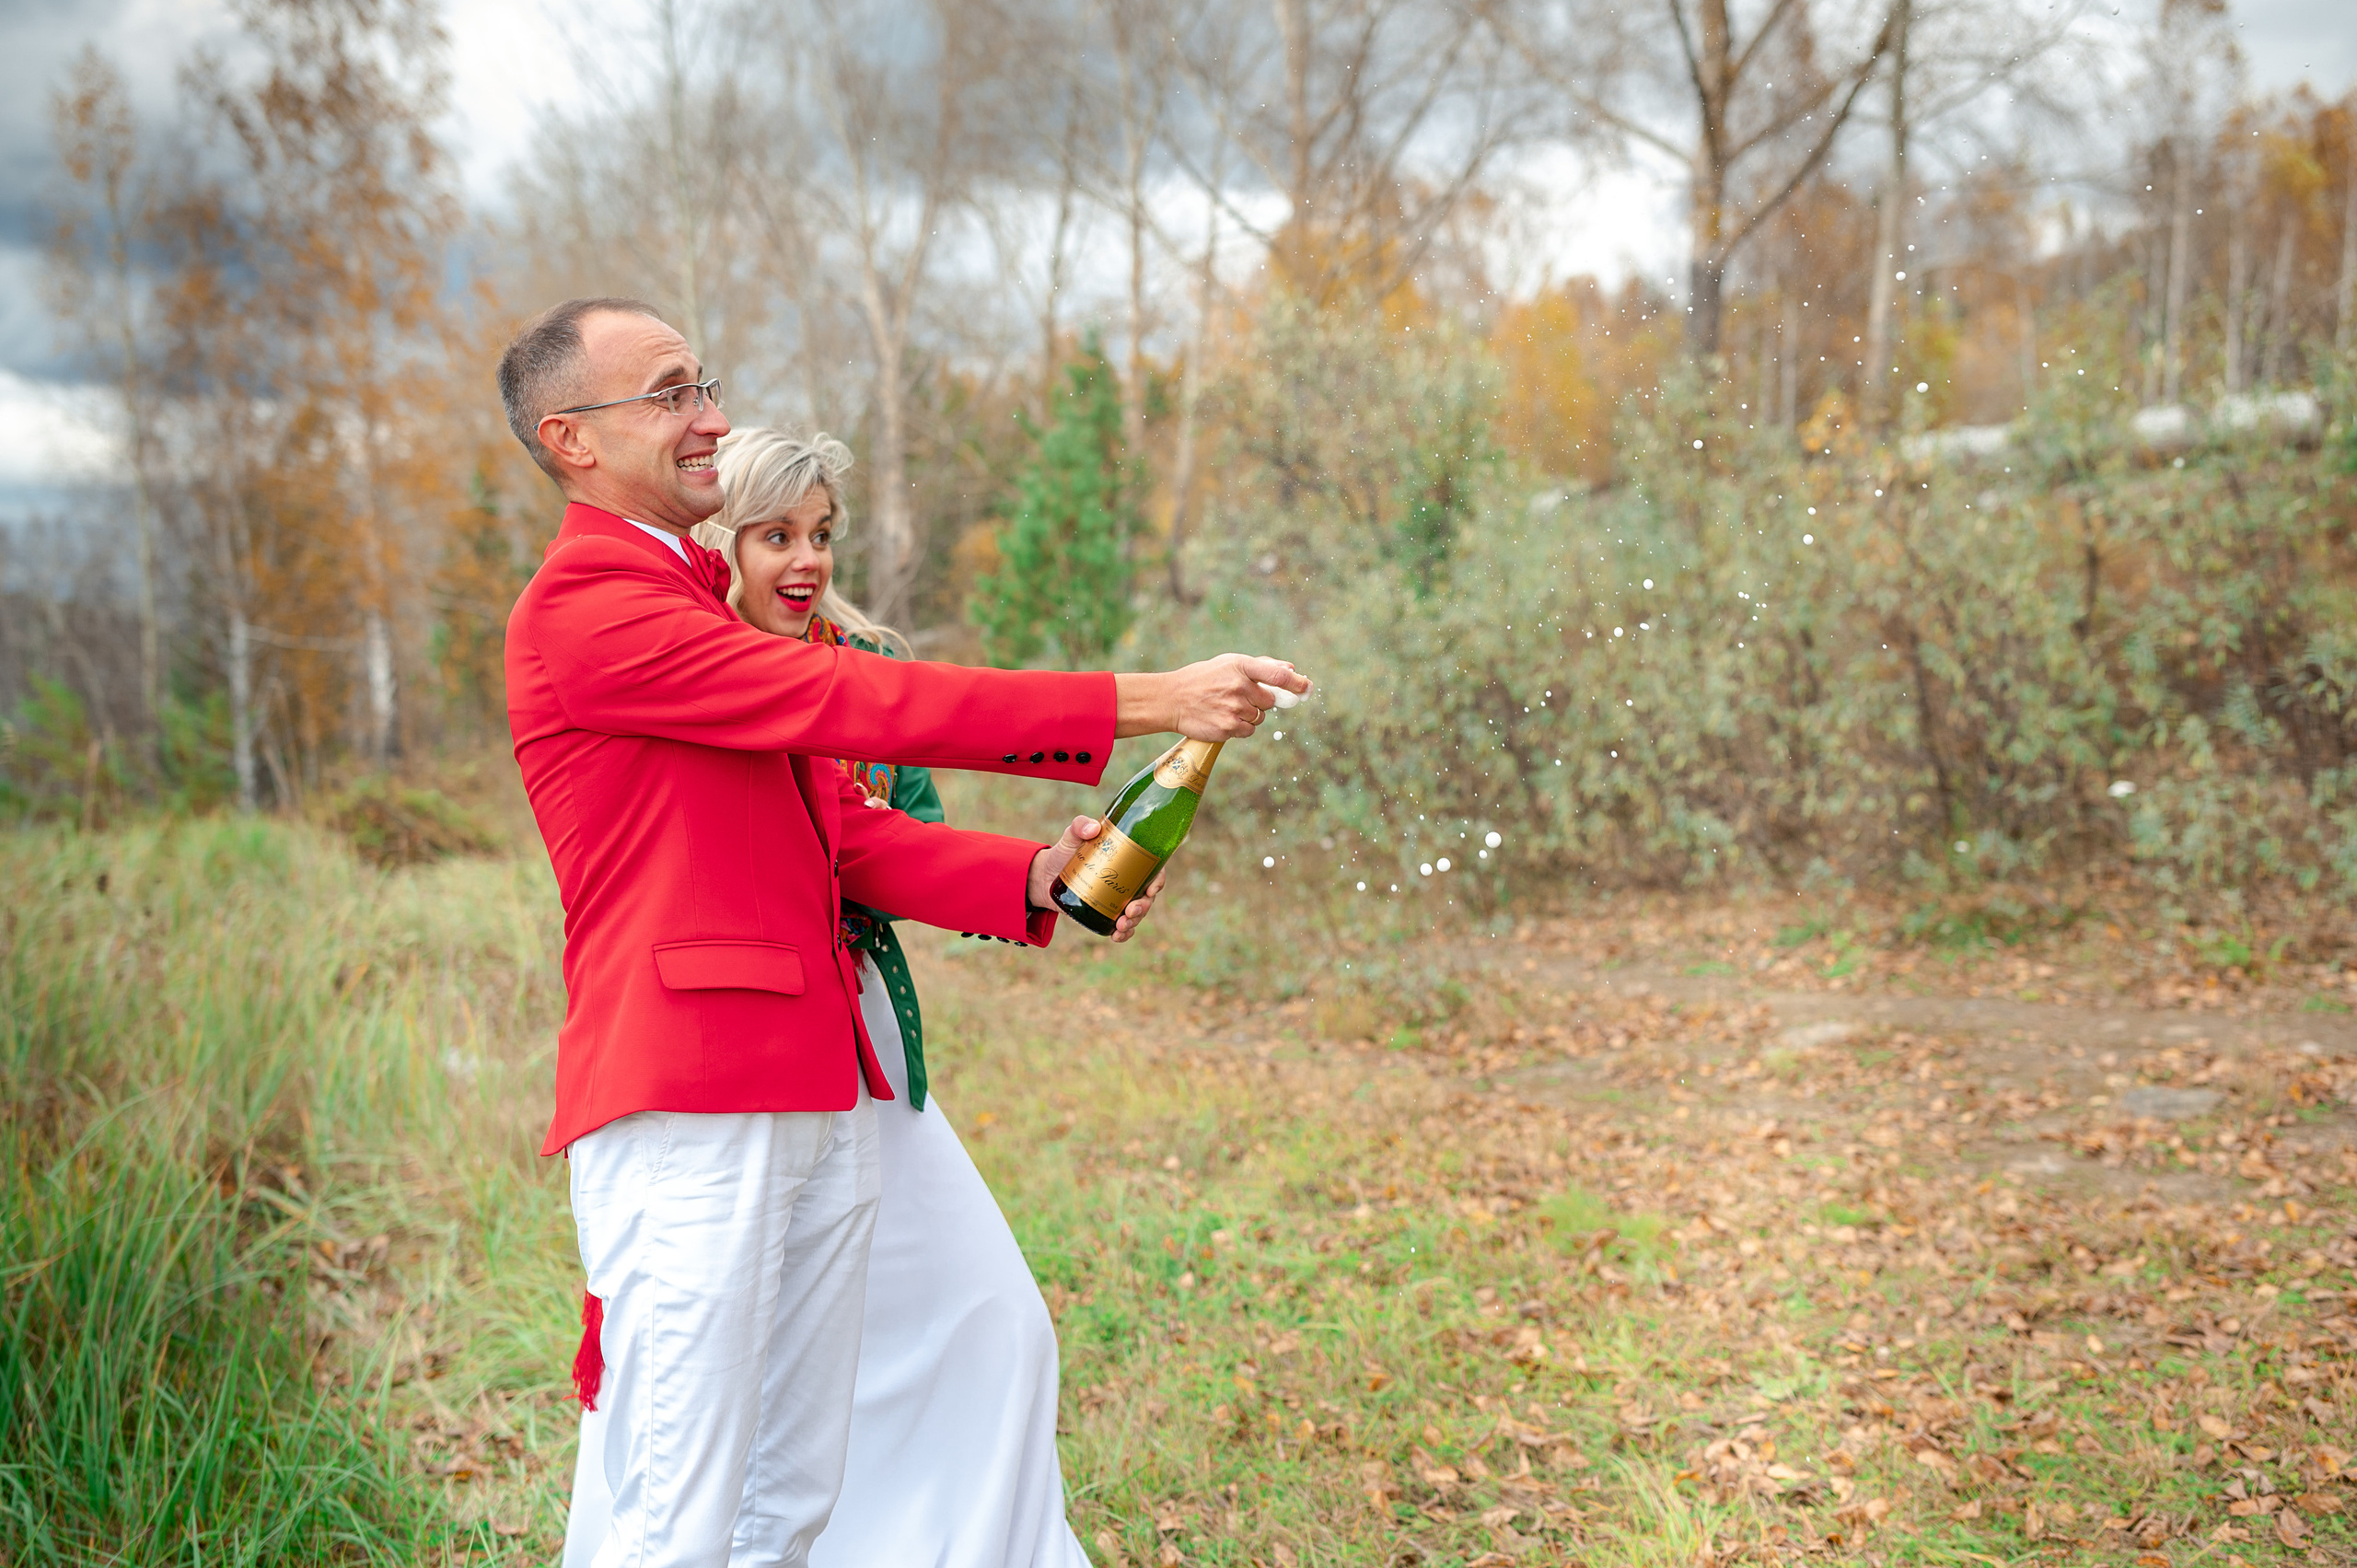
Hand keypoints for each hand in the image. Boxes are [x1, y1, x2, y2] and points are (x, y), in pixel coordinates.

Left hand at [1028, 815, 1167, 940]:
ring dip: (1134, 922)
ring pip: (1136, 913)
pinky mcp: (1106, 913)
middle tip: (1130, 911)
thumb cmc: (1064, 852)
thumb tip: (1093, 828)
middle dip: (1144, 907)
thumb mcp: (1071, 836)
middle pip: (1147, 896)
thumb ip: (1080, 825)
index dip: (1158, 881)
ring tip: (1121, 925)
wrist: (1045, 876)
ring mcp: (1118, 899)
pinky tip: (1117, 936)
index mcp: (1128, 861)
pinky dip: (1124, 934)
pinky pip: (1122, 927)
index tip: (1151, 889)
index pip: (1153, 870)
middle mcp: (1128, 881)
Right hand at [1115, 654, 1311, 739]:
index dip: (1297, 683)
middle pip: (1269, 701)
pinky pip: (1249, 731)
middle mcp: (1238, 686)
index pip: (1277, 676)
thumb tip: (1292, 670)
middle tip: (1241, 698)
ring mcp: (1233, 708)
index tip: (1308, 688)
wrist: (1172, 699)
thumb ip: (1262, 667)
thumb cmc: (1203, 678)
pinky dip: (1240, 728)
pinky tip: (1223, 718)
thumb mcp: (1229, 664)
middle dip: (1261, 701)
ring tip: (1226, 707)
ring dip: (1249, 715)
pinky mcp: (1227, 727)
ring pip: (1259, 718)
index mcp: (1240, 666)